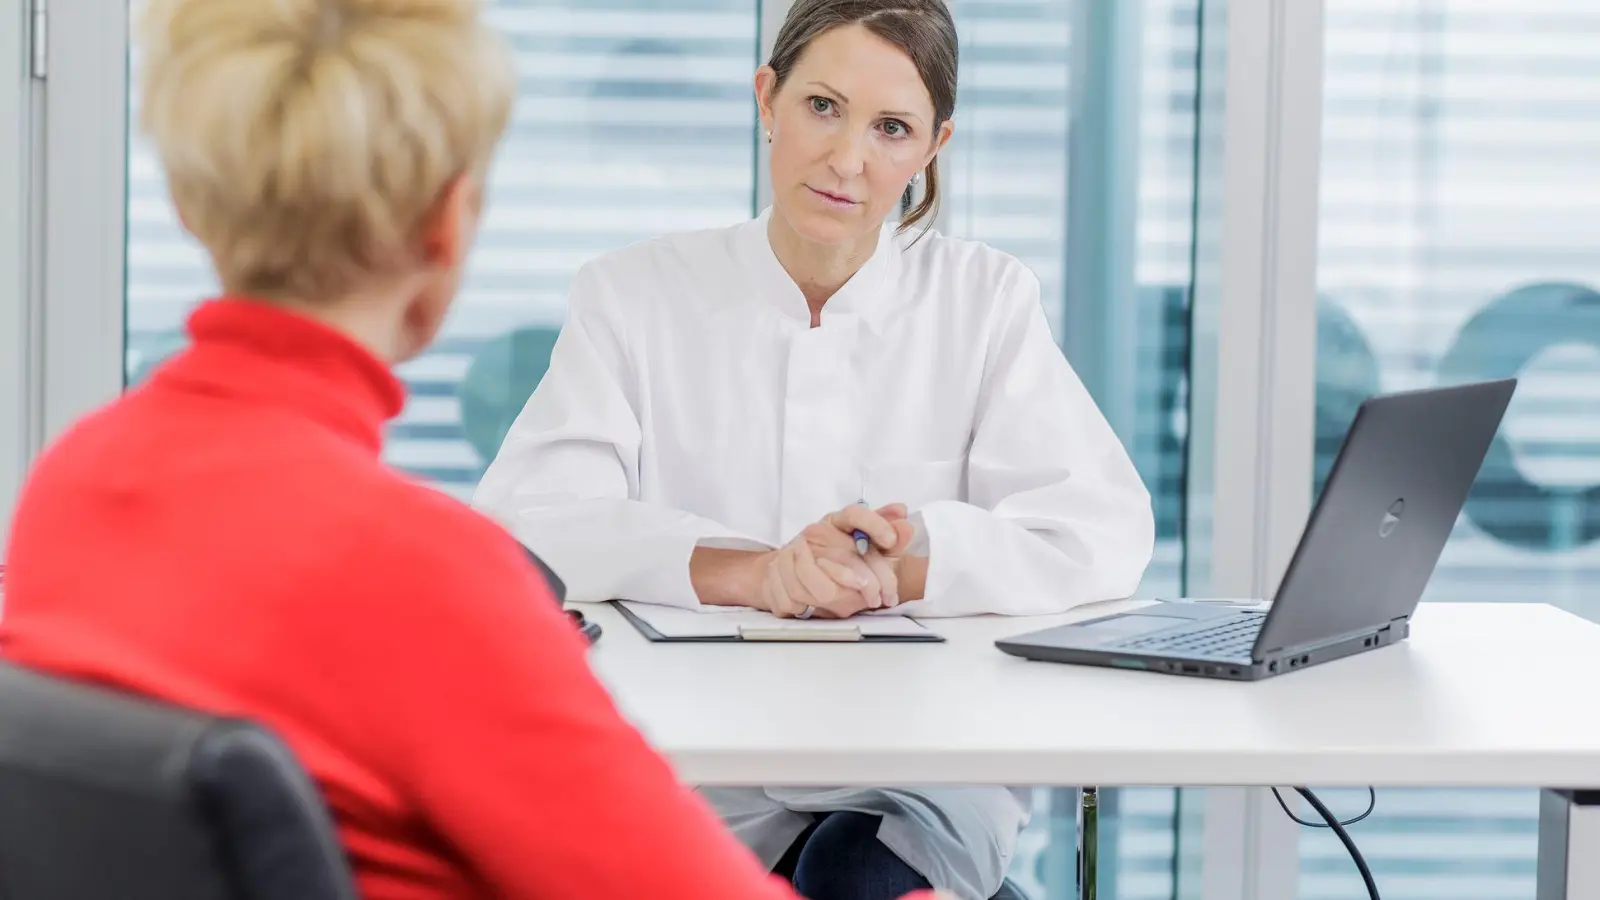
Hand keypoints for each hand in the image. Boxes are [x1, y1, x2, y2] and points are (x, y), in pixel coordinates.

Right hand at [757, 504, 914, 618]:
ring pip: (823, 587)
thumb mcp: (863, 541)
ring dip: (843, 601)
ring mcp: (793, 551)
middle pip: (847, 559)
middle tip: (884, 597)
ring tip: (855, 605)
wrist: (788, 564)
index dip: (876, 524)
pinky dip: (812, 609)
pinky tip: (822, 609)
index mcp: (836, 521)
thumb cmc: (833, 554)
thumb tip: (904, 516)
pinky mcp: (776, 572)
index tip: (892, 540)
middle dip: (872, 583)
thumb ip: (886, 531)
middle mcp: (815, 532)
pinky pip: (800, 599)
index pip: (856, 514)